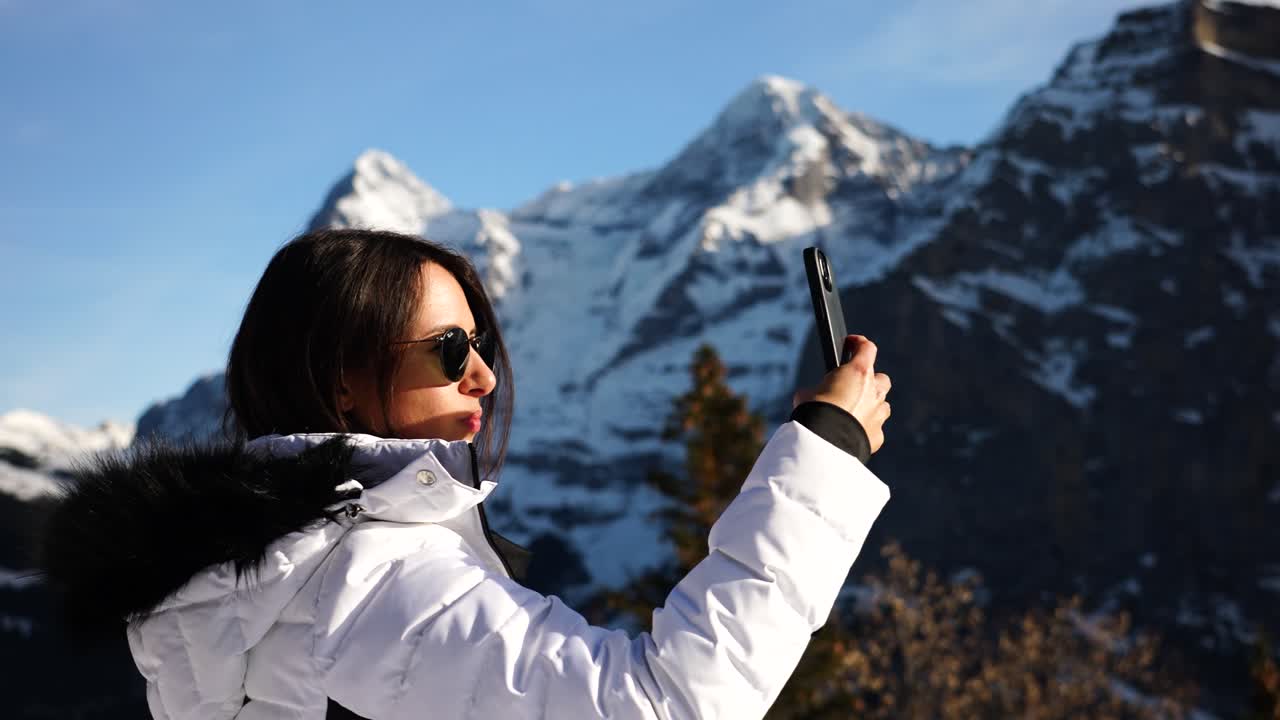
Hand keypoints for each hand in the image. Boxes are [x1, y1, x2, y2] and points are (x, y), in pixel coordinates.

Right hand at [792, 335, 891, 453]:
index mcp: (858, 373)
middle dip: (871, 381)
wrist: (825, 442)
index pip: (867, 348)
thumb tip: (809, 396)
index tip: (851, 343)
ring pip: (882, 405)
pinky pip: (875, 429)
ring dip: (871, 406)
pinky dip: (866, 429)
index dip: (858, 343)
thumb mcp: (806, 394)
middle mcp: (874, 391)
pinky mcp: (877, 435)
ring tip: (854, 412)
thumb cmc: (814, 412)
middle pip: (881, 379)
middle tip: (854, 386)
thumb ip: (815, 390)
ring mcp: (878, 414)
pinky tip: (852, 432)